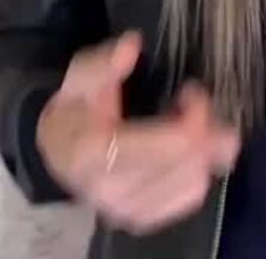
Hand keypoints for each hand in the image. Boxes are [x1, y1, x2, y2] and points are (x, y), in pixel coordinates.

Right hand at [35, 32, 241, 234]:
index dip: (194, 116)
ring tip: (194, 126)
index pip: (167, 145)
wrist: (58, 151)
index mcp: (93, 153)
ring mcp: (126, 211)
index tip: (191, 91)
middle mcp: (109, 190)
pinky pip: (189, 199)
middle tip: (199, 105)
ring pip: (193, 183)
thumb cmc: (74, 109)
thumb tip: (131, 45)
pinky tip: (188, 152)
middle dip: (206, 130)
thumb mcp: (80, 76)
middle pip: (186, 165)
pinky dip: (198, 172)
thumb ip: (105, 63)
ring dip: (206, 151)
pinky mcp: (141, 220)